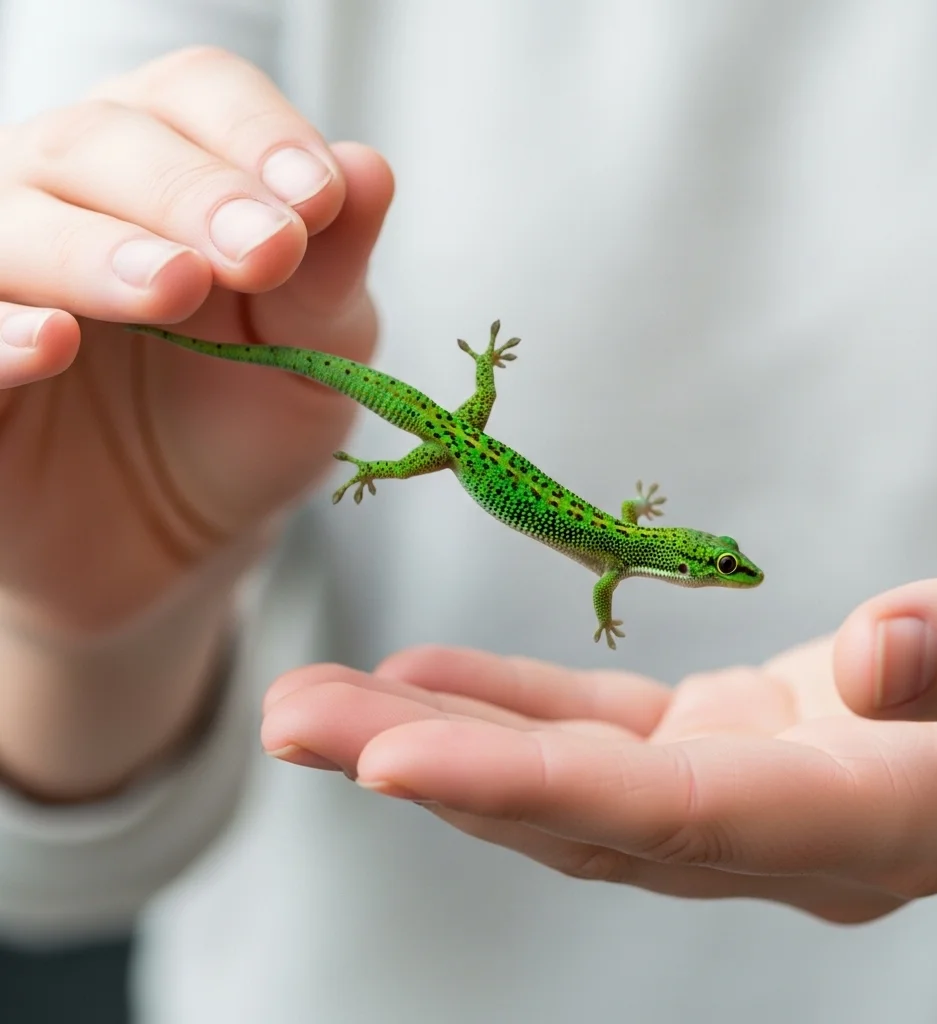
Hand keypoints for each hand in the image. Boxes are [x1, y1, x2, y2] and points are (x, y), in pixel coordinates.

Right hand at [0, 46, 391, 796]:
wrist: (180, 537)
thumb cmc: (248, 425)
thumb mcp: (316, 355)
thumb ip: (330, 272)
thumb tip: (369, 169)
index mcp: (177, 171)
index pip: (199, 97)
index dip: (256, 136)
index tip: (321, 197)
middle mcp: (76, 198)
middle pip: (103, 141)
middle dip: (192, 193)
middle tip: (264, 251)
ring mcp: (9, 273)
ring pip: (14, 217)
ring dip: (94, 247)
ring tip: (174, 287)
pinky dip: (1, 331)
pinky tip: (56, 341)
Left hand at [261, 525, 936, 923]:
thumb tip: (878, 658)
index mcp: (869, 824)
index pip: (663, 817)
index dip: (524, 790)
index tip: (387, 757)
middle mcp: (785, 837)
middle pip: (576, 813)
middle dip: (425, 769)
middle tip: (287, 718)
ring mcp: (746, 800)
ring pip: (565, 784)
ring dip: (438, 742)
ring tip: (315, 705)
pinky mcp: (727, 748)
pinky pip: (598, 738)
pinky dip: (508, 711)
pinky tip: (424, 681)